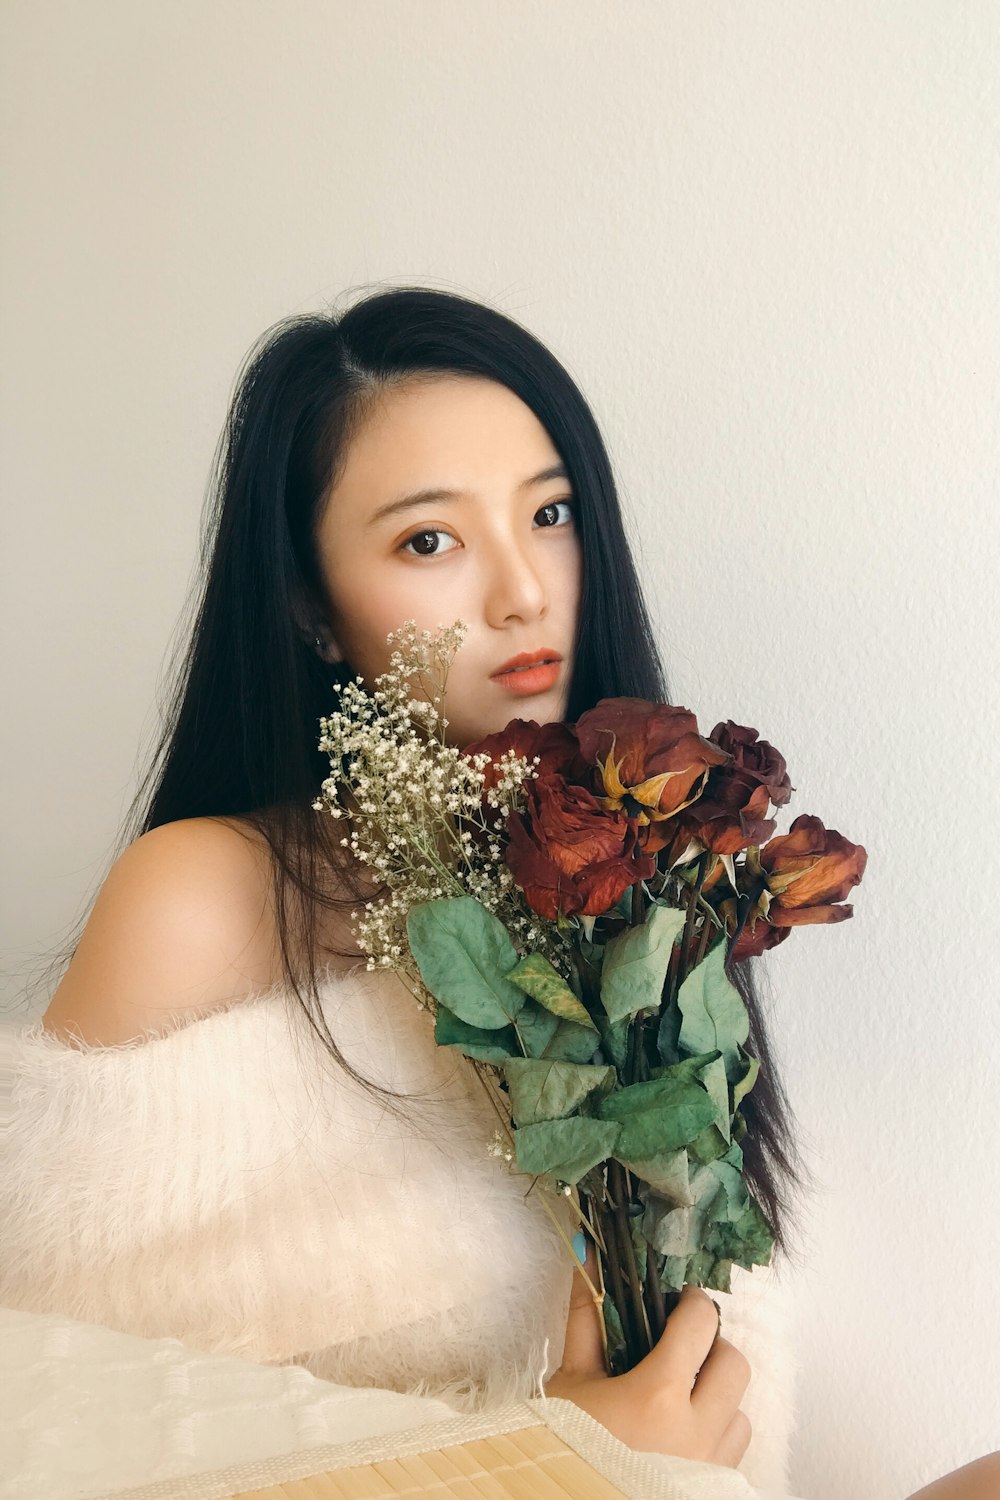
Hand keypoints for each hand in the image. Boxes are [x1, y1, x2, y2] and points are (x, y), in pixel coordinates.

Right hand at [544, 1238, 751, 1466]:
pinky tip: (682, 1434)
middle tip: (682, 1349)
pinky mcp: (711, 1492)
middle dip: (713, 1348)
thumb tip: (588, 1261)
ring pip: (740, 1413)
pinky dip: (716, 1434)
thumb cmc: (564, 1446)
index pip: (701, 1324)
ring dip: (717, 1397)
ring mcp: (708, 1467)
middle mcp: (695, 1432)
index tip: (681, 1300)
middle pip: (735, 1364)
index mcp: (658, 1395)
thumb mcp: (572, 1380)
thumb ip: (586, 1318)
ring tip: (681, 1398)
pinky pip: (733, 1453)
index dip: (693, 1303)